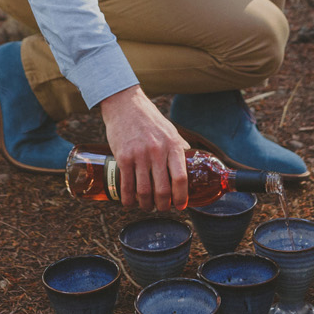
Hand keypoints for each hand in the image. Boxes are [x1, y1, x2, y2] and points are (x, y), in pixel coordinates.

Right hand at [98, 86, 189, 209]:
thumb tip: (190, 165)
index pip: (181, 179)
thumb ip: (179, 148)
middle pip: (163, 190)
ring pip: (144, 191)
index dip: (181, 197)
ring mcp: (139, 155)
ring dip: (146, 205)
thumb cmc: (150, 119)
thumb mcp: (171, 130)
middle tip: (162, 208)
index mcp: (172, 146)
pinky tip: (130, 202)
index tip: (181, 206)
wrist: (125, 104)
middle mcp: (157, 152)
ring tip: (147, 206)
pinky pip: (126, 185)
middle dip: (163, 206)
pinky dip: (129, 199)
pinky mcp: (123, 157)